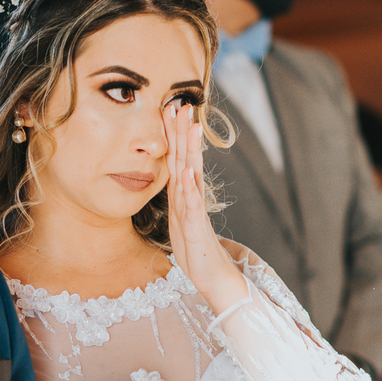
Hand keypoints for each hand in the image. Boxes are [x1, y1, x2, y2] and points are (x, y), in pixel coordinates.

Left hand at [163, 103, 246, 313]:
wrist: (212, 277)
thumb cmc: (195, 248)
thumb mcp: (179, 218)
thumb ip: (178, 197)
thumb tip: (174, 177)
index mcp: (186, 194)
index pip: (180, 157)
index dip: (175, 134)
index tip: (170, 108)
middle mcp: (193, 196)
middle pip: (187, 158)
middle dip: (183, 131)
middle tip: (182, 103)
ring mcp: (195, 210)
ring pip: (192, 174)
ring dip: (190, 150)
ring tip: (190, 126)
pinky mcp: (195, 227)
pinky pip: (192, 204)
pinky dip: (189, 187)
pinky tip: (187, 171)